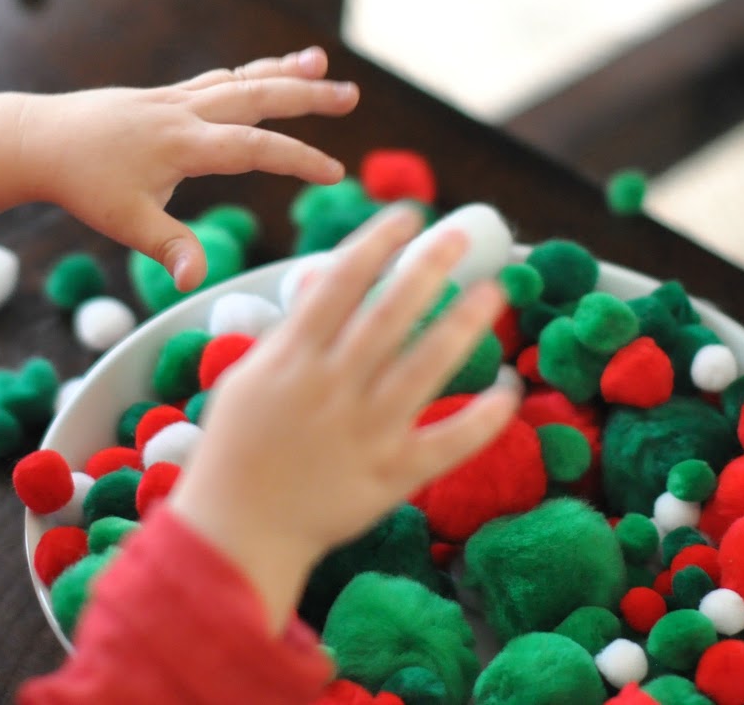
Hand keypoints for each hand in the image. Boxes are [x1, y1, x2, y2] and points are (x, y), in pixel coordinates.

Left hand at [0, 48, 358, 288]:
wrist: (39, 139)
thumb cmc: (82, 183)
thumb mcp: (124, 222)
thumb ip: (168, 248)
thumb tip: (196, 280)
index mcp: (182, 143)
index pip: (254, 147)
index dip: (298, 158)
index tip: (336, 172)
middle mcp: (185, 112)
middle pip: (257, 96)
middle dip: (306, 96)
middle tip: (350, 96)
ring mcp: (174, 99)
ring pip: (239, 80)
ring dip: (282, 72)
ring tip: (320, 64)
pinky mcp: (164, 98)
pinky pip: (217, 81)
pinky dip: (248, 75)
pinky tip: (265, 75)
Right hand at [166, 205, 519, 632]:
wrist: (235, 528)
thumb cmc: (235, 448)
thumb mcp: (247, 377)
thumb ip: (289, 333)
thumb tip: (320, 283)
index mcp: (293, 358)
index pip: (342, 282)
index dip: (378, 243)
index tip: (407, 216)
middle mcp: (332, 387)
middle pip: (390, 314)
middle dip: (428, 268)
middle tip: (461, 237)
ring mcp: (365, 432)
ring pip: (426, 367)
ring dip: (464, 325)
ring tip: (494, 293)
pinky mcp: (391, 475)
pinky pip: (448, 442)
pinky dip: (484, 418)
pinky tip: (509, 390)